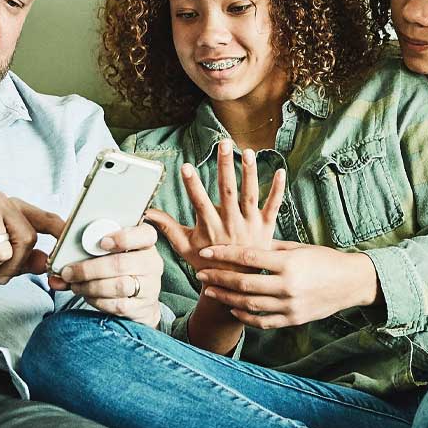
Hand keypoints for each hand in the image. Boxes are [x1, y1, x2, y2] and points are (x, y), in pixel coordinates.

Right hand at [0, 192, 64, 284]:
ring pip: (5, 249)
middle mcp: (1, 201)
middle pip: (28, 239)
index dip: (62, 233)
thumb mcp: (5, 263)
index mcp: (16, 209)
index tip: (72, 246)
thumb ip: (27, 261)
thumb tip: (48, 261)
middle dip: (12, 265)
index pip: (47, 219)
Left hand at [48, 221, 164, 325]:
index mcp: (146, 243)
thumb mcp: (110, 254)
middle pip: (122, 264)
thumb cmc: (120, 269)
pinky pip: (117, 304)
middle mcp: (151, 263)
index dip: (124, 238)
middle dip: (90, 269)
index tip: (102, 242)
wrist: (140, 300)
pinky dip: (97, 300)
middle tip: (69, 271)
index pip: (145, 234)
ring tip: (75, 285)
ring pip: (119, 285)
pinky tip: (87, 295)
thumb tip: (53, 269)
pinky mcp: (142, 307)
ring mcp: (150, 287)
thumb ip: (85, 253)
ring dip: (91, 286)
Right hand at [147, 139, 287, 263]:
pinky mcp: (266, 227)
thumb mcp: (184, 246)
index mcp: (210, 227)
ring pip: (250, 195)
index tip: (184, 167)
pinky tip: (281, 171)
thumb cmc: (207, 263)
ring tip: (248, 152)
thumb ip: (166, 227)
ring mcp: (250, 225)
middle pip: (228, 191)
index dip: (191, 185)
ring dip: (250, 172)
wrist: (236, 284)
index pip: (199, 202)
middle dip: (225, 166)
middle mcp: (231, 224)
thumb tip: (146, 213)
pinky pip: (274, 206)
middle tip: (223, 144)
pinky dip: (278, 190)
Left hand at [193, 240, 378, 328]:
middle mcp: (288, 286)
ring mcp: (290, 306)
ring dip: (226, 299)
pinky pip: (263, 321)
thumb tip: (245, 243)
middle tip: (200, 274)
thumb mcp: (298, 248)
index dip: (223, 255)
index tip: (206, 252)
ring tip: (210, 292)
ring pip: (249, 305)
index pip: (248, 258)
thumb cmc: (324, 259)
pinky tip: (233, 309)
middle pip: (243, 283)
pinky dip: (245, 317)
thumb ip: (271, 248)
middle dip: (218, 279)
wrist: (352, 283)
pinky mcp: (294, 320)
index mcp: (288, 263)